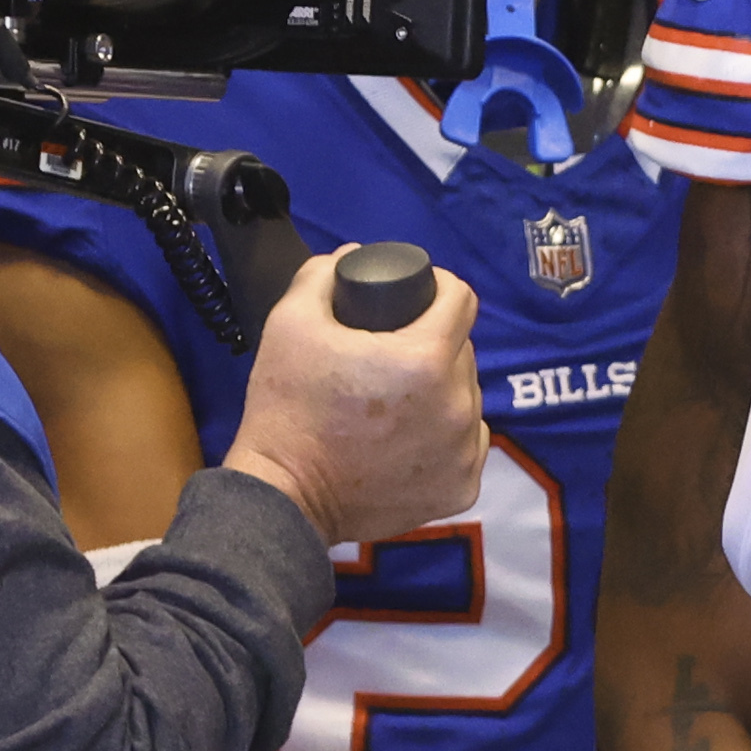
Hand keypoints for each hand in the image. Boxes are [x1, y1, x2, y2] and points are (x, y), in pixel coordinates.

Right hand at [226, 246, 486, 550]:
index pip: (462, 300)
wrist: (284, 495)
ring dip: (443, 391)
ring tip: (399, 401)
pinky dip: (445, 438)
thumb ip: (322, 276)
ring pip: (467, 398)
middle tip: (393, 354)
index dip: (440, 290)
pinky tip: (411, 439)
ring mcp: (465, 450)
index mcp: (427, 359)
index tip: (417, 298)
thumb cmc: (286, 406)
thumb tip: (352, 256)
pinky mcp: (462, 487)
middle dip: (435, 344)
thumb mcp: (290, 323)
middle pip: (463, 351)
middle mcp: (458, 404)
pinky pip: (466, 445)